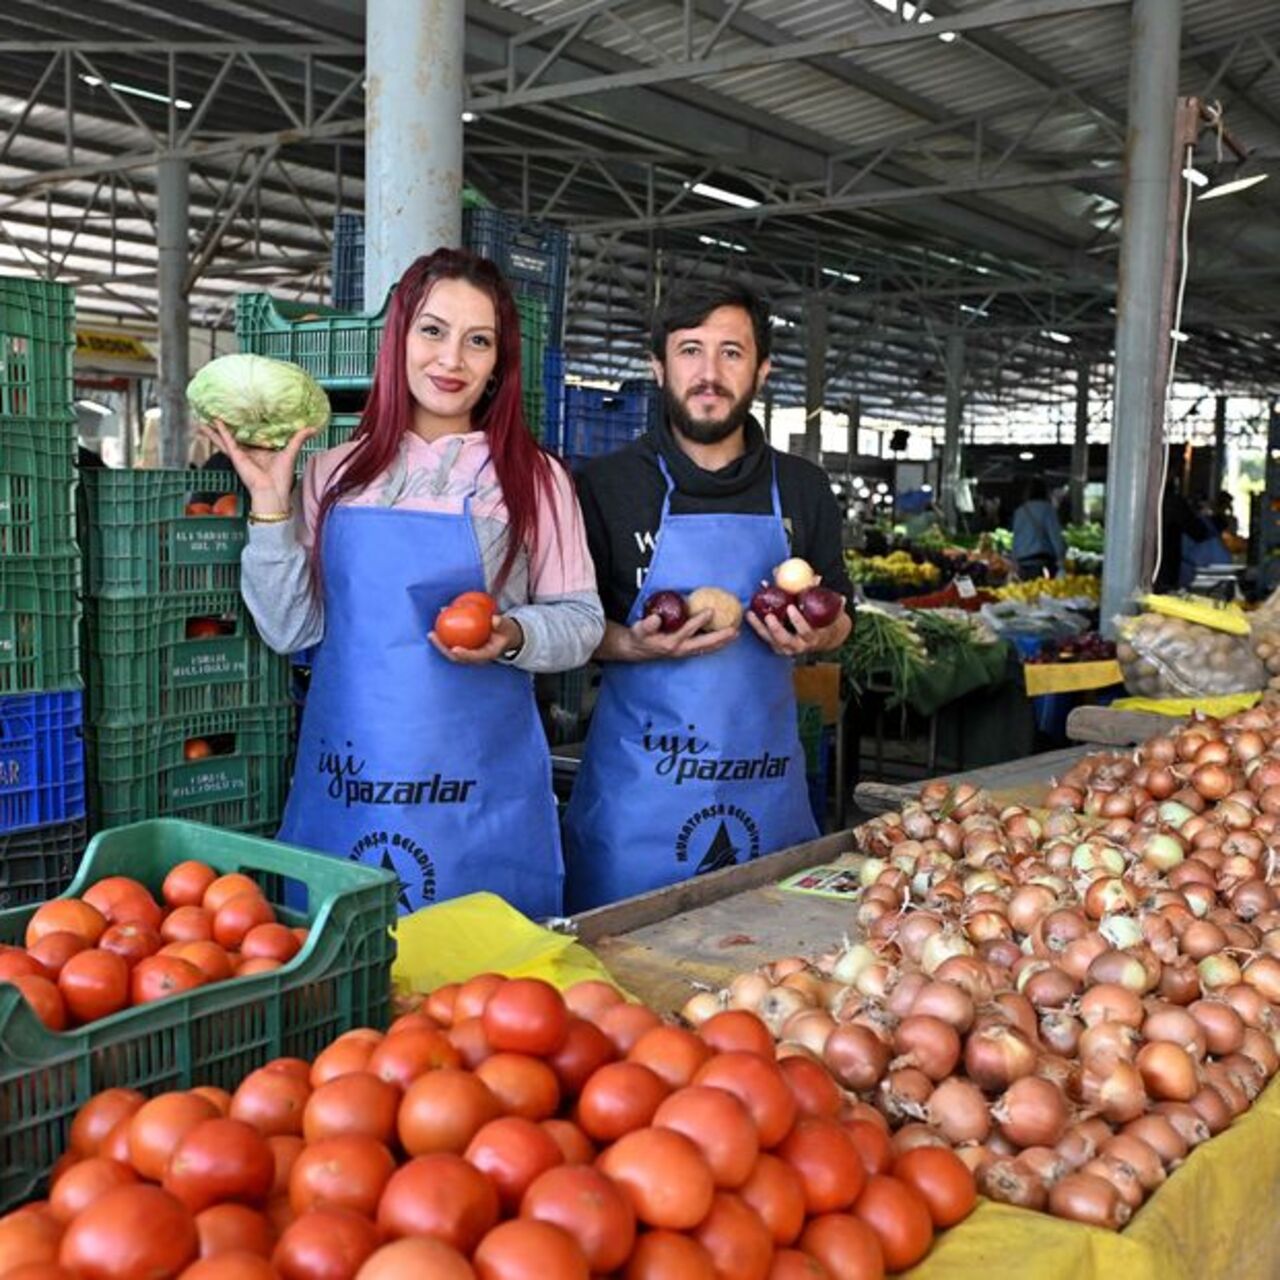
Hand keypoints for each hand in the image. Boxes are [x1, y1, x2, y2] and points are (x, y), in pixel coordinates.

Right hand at [199, 419, 318, 515]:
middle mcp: (248, 451)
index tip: (240, 412)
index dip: (245, 425)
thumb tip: (311, 428)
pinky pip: (227, 441)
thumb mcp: (290, 452)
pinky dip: (221, 432)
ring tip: (203, 419)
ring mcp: (240, 454)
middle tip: (214, 413)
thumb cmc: (281, 477)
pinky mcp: (236, 456)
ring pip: (224, 439)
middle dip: (225, 426)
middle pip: (234, 435)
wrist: (272, 491)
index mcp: (260, 450)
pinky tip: (214, 422)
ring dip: (214, 430)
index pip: (251, 435)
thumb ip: (298, 439)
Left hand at [429, 614, 522, 664]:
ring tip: (431, 633)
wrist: (505, 636)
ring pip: (451, 652)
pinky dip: (445, 636)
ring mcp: (469, 653)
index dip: (464, 655)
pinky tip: (439, 624)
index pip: (474, 657)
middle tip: (434, 637)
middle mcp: (475, 657)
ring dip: (440, 644)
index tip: (455, 649)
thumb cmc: (506, 632)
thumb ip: (502, 624)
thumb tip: (495, 619)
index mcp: (486, 655)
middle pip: (457, 657)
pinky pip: (453, 642)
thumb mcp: (507, 628)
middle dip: (443, 649)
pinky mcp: (465, 647)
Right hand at [623, 610, 740, 660]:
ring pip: (707, 648)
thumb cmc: (640, 637)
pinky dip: (716, 644)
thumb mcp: (640, 629)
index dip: (699, 620)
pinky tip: (725, 639)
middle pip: (704, 644)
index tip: (711, 610)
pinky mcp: (686, 652)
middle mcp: (680, 649)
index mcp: (670, 642)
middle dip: (720, 637)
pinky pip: (704, 649)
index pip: (688, 630)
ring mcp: (684, 652)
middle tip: (735, 630)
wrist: (636, 650)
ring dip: (722, 642)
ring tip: (736, 635)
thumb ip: (647, 625)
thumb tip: (656, 619)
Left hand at [746, 600, 851, 656]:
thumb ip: (818, 594)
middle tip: (768, 615)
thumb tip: (816, 577)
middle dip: (776, 628)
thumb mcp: (824, 609)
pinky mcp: (776, 647)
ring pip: (771, 640)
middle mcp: (799, 646)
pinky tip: (749, 615)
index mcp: (812, 637)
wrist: (822, 639)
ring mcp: (786, 649)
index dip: (798, 621)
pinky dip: (757, 627)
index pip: (805, 631)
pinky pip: (765, 638)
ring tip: (750, 613)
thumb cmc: (822, 619)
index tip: (791, 607)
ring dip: (759, 627)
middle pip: (784, 639)